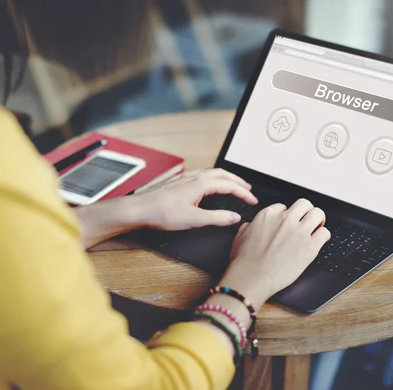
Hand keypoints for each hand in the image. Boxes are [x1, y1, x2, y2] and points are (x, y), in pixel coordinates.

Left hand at [132, 168, 257, 230]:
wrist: (139, 209)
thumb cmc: (162, 213)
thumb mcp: (194, 219)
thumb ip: (217, 218)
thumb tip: (234, 217)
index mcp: (201, 183)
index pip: (229, 185)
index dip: (243, 193)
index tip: (253, 201)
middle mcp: (194, 177)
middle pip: (223, 174)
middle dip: (238, 181)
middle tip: (248, 190)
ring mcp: (185, 177)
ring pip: (212, 172)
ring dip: (226, 178)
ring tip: (233, 185)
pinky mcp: (178, 181)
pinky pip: (202, 174)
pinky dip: (214, 178)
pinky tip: (209, 185)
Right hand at [219, 199, 330, 310]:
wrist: (252, 277)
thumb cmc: (244, 261)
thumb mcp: (240, 237)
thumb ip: (249, 226)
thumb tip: (252, 226)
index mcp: (268, 215)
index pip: (284, 207)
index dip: (286, 216)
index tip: (287, 224)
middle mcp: (285, 219)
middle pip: (304, 204)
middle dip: (305, 212)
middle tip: (306, 221)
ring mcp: (299, 232)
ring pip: (318, 213)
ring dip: (318, 220)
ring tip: (316, 228)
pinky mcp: (310, 246)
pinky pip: (325, 233)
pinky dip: (323, 236)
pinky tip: (318, 242)